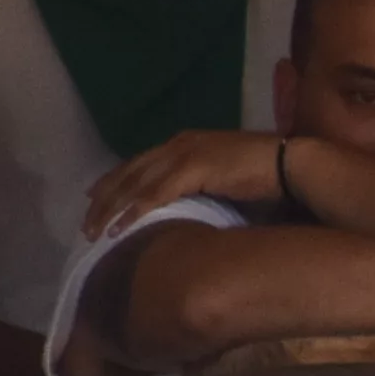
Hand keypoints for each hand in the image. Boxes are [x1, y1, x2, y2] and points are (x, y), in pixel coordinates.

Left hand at [80, 128, 297, 237]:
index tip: (93, 200)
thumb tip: (184, 208)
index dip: (113, 182)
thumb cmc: (263, 174)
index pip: (138, 164)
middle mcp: (178, 144)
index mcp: (184, 143)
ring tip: (94, 232)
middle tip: (85, 224)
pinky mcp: (193, 168)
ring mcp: (184, 154)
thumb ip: (199, 185)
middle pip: (128, 173)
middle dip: (103, 200)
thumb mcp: (221, 178)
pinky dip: (134, 212)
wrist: (288, 162)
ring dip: (111, 210)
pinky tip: (119, 229)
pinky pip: (154, 194)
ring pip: (135, 184)